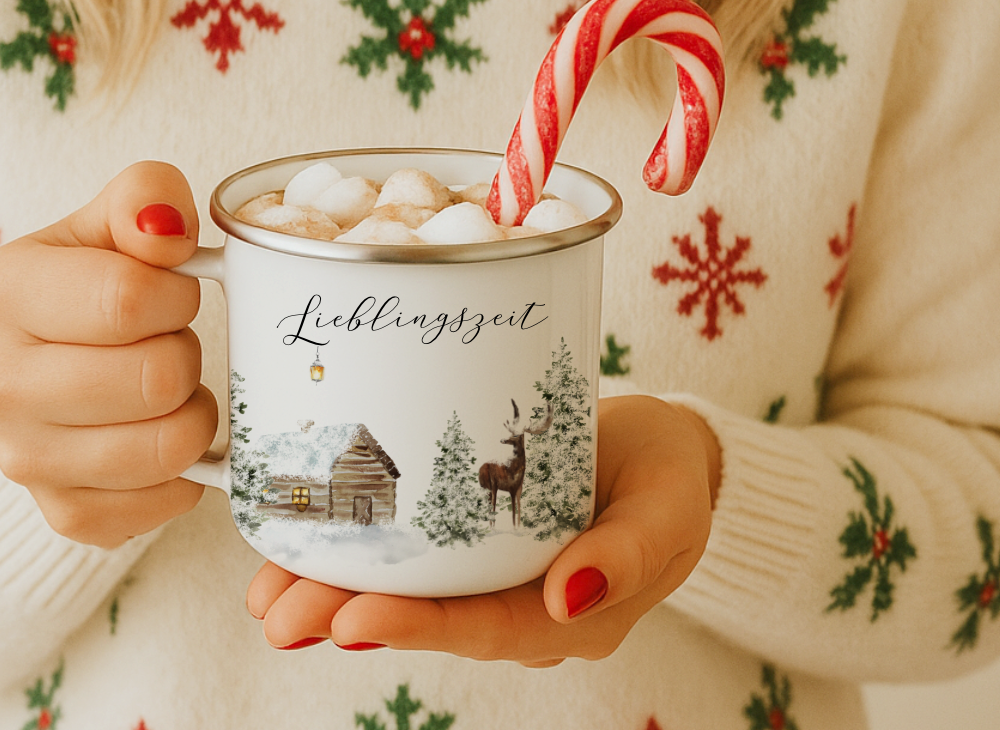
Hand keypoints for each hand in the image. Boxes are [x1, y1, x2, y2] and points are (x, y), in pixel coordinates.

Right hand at [0, 161, 217, 547]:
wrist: (33, 352)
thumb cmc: (79, 285)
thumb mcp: (103, 225)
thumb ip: (143, 198)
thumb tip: (170, 226)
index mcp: (13, 298)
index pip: (128, 301)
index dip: (176, 294)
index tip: (173, 291)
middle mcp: (7, 386)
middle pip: (158, 378)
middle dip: (185, 352)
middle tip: (165, 341)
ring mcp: (30, 458)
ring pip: (169, 446)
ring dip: (191, 411)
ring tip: (165, 387)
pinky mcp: (66, 507)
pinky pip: (162, 501)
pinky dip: (184, 470)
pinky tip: (159, 431)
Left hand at [246, 394, 720, 664]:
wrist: (658, 448)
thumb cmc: (667, 473)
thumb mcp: (669, 506)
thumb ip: (631, 552)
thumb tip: (568, 600)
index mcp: (573, 611)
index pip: (488, 627)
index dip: (420, 627)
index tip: (353, 618)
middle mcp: (524, 603)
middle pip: (433, 618)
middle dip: (352, 615)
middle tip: (281, 613)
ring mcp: (496, 570)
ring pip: (412, 591)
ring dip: (337, 592)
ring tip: (269, 594)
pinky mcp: (475, 534)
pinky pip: (416, 553)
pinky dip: (360, 553)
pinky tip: (305, 550)